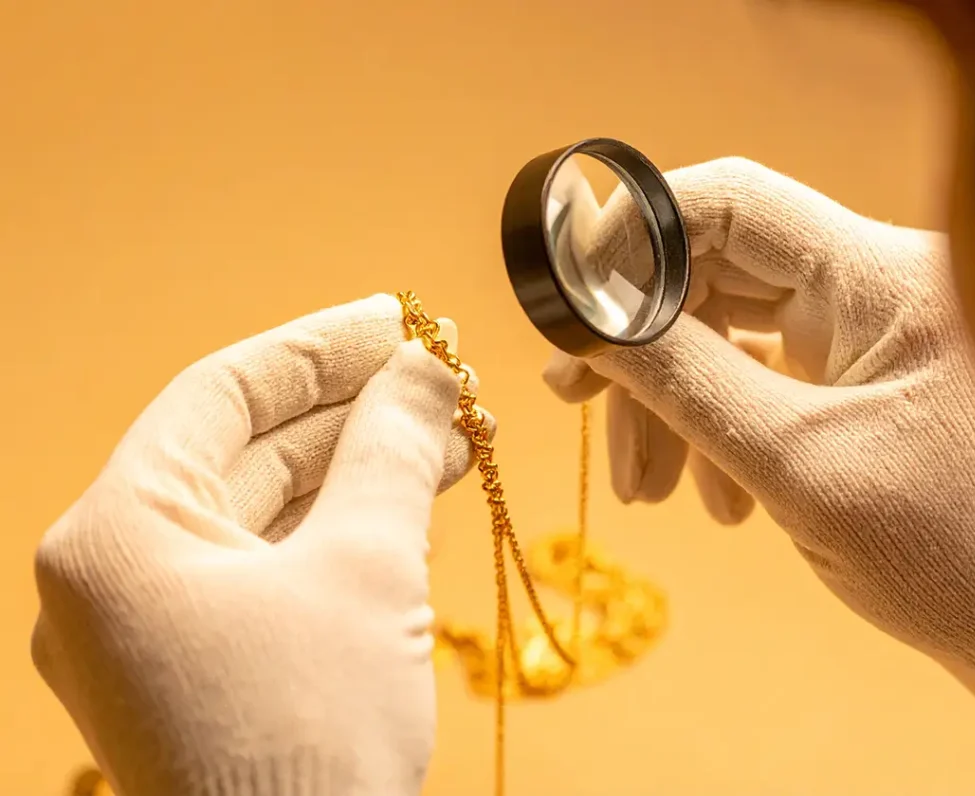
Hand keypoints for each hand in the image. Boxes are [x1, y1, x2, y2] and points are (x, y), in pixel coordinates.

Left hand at [32, 294, 492, 794]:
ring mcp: (159, 629)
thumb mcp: (366, 570)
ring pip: (271, 510)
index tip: (400, 319)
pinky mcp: (205, 668)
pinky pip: (277, 566)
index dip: (320, 348)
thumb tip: (427, 367)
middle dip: (356, 409)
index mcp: (116, 536)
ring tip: (455, 431)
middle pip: (249, 450)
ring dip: (363, 467)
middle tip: (443, 374)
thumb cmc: (312, 742)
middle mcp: (118, 576)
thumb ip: (393, 449)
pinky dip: (347, 528)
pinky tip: (417, 495)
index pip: (222, 394)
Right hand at [544, 158, 974, 726]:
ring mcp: (863, 335)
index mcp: (879, 278)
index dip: (635, 242)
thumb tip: (588, 322)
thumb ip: (684, 382)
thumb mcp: (796, 466)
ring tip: (647, 491)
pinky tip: (715, 500)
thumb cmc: (953, 556)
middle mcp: (871, 287)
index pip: (730, 205)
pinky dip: (715, 430)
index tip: (574, 309)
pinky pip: (758, 378)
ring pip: (726, 332)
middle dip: (641, 350)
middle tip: (576, 406)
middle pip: (713, 276)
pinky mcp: (855, 380)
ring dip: (670, 404)